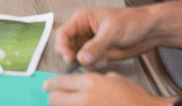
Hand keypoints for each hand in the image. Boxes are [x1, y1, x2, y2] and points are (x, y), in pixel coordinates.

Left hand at [43, 71, 165, 105]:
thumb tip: (82, 84)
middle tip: (55, 97)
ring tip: (67, 103)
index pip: (59, 82)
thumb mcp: (114, 78)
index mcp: (90, 83)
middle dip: (53, 97)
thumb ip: (94, 80)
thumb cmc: (134, 97)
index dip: (50, 84)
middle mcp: (84, 99)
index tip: (47, 86)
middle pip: (54, 99)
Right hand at [55, 7, 158, 68]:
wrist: (149, 31)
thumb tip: (81, 57)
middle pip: (66, 47)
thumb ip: (96, 45)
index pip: (63, 33)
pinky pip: (88, 63)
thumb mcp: (113, 31)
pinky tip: (104, 61)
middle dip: (72, 56)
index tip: (69, 58)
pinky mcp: (98, 53)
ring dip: (84, 63)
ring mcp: (90, 43)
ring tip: (97, 60)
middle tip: (81, 63)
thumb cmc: (132, 21)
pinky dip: (93, 66)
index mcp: (83, 19)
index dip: (62, 46)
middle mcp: (84, 31)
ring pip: (76, 57)